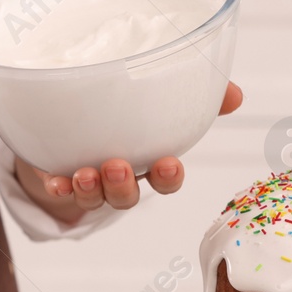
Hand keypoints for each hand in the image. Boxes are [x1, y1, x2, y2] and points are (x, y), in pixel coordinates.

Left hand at [18, 82, 243, 221]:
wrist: (74, 125)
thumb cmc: (128, 115)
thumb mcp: (162, 102)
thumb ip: (199, 95)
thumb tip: (235, 94)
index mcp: (147, 161)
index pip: (164, 180)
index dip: (167, 178)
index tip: (168, 164)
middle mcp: (120, 178)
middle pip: (127, 196)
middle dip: (124, 187)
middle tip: (119, 166)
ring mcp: (90, 181)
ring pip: (94, 197)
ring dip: (91, 189)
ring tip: (85, 174)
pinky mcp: (59, 176)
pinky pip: (60, 190)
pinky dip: (59, 187)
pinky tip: (56, 180)